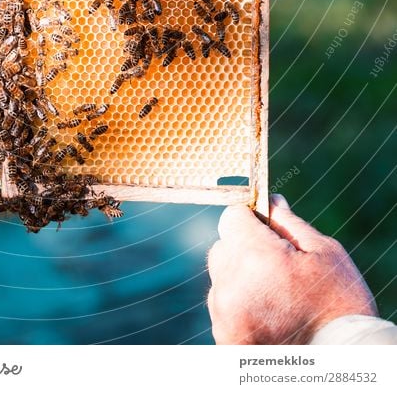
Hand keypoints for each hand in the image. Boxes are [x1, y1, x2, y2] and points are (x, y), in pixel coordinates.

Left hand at [207, 195, 377, 343]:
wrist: (343, 363)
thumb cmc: (339, 305)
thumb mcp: (324, 253)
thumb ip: (288, 223)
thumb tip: (269, 201)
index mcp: (254, 257)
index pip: (231, 217)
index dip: (250, 219)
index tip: (268, 230)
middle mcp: (230, 286)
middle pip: (223, 248)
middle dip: (245, 250)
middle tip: (279, 268)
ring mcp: (224, 316)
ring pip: (222, 279)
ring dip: (241, 280)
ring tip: (278, 298)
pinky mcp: (225, 339)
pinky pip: (223, 308)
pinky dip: (241, 308)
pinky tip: (271, 317)